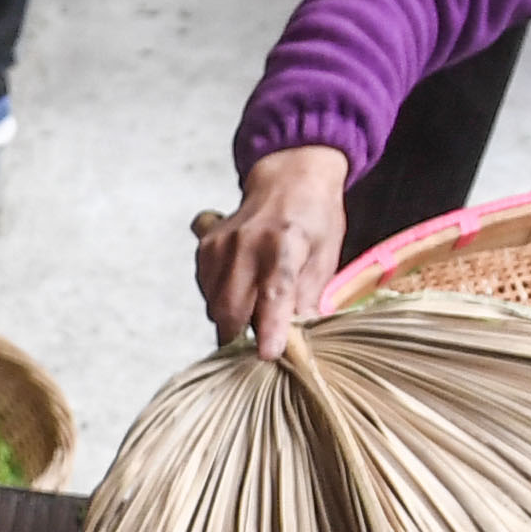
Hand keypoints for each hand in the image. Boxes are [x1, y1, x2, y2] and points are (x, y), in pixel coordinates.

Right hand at [197, 147, 351, 358]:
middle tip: (265, 339)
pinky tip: (242, 288)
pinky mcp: (204, 248)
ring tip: (257, 305)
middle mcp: (246, 242)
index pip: (273, 293)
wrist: (287, 177)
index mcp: (285, 242)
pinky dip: (222, 300)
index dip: (270, 327)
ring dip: (233, 318)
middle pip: (232, 308)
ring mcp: (219, 244)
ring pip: (215, 305)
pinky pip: (207, 292)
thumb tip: (298, 339)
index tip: (268, 354)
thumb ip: (308, 297)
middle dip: (244, 335)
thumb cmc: (314, 218)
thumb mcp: (326, 255)